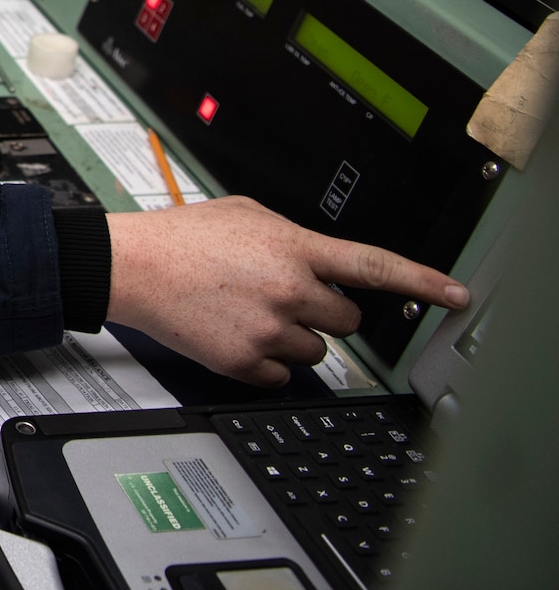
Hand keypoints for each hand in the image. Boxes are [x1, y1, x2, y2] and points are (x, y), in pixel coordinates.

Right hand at [105, 196, 468, 386]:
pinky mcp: (246, 362)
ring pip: (316, 351)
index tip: (455, 295)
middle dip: (324, 313)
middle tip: (284, 299)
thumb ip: (292, 237)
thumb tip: (318, 260)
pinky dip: (265, 361)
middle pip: (346, 321)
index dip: (422, 282)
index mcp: (294, 248)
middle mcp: (289, 290)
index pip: (374, 267)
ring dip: (293, 338)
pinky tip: (235, 333)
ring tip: (248, 314)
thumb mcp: (245, 214)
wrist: (133, 267)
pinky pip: (282, 374)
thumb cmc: (181, 238)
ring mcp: (269, 330)